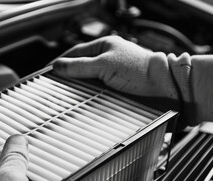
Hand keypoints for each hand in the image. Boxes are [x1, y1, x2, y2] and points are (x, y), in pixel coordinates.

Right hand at [53, 35, 173, 97]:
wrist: (165, 88)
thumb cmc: (141, 71)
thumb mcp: (105, 65)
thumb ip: (80, 65)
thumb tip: (58, 66)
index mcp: (105, 46)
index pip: (75, 52)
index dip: (61, 62)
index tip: (47, 73)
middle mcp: (108, 59)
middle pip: (80, 67)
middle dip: (68, 77)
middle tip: (53, 87)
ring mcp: (112, 75)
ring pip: (88, 81)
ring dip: (78, 89)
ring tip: (65, 97)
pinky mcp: (117, 89)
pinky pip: (97, 92)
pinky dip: (89, 97)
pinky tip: (82, 103)